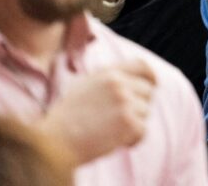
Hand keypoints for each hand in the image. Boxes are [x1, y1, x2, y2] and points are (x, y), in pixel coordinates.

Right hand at [40, 59, 156, 165]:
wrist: (54, 142)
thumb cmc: (66, 118)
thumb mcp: (85, 86)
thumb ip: (109, 79)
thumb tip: (133, 79)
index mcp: (108, 73)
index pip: (141, 66)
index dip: (150, 76)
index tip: (153, 85)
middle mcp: (119, 84)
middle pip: (148, 91)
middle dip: (139, 106)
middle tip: (119, 120)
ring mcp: (125, 102)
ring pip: (146, 112)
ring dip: (134, 124)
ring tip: (110, 131)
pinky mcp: (129, 123)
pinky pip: (143, 131)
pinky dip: (133, 139)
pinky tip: (116, 142)